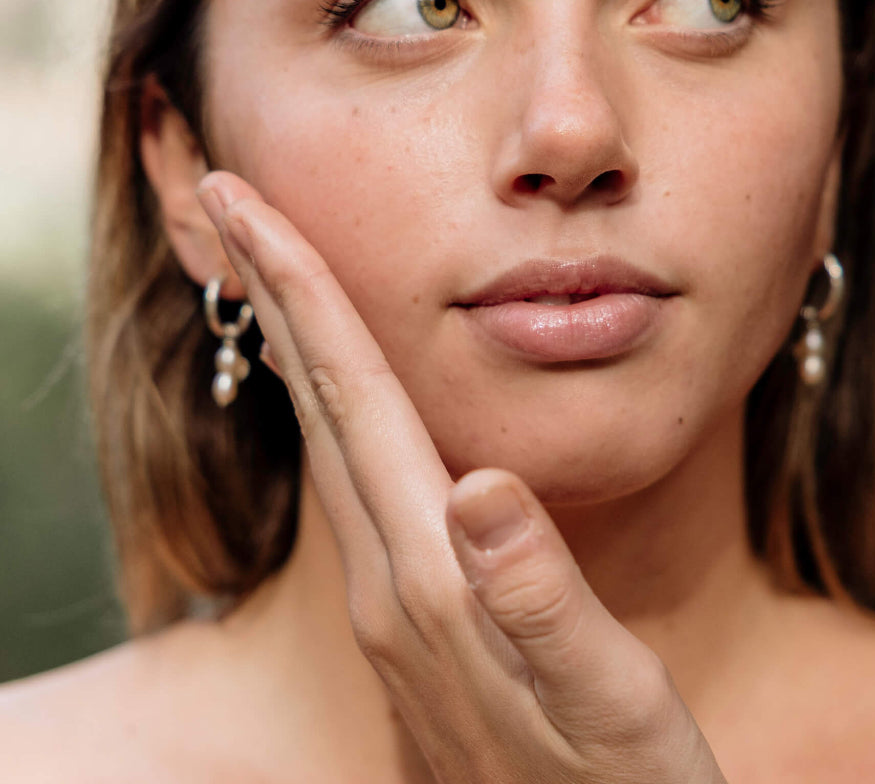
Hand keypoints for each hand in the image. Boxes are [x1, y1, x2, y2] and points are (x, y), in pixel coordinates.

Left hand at [198, 171, 726, 783]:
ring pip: (327, 443)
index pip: (353, 402)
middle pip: (317, 408)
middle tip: (233, 205)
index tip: (247, 205)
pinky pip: (354, 486)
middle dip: (273, 295)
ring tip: (275, 278)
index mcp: (430, 579)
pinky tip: (344, 405)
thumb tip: (482, 485)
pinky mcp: (415, 622)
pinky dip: (335, 414)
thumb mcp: (605, 704)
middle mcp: (391, 583)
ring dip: (295, 348)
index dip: (303, 294)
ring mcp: (394, 606)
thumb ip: (539, 599)